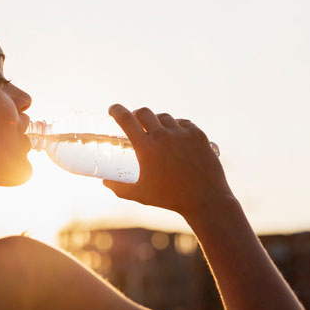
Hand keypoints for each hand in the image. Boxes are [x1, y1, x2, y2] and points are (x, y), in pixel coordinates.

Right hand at [102, 104, 234, 216]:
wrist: (205, 200)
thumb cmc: (169, 198)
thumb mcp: (140, 194)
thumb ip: (119, 188)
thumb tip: (104, 182)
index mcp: (146, 147)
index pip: (126, 119)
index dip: (116, 110)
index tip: (113, 109)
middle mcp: (163, 136)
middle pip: (144, 112)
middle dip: (136, 114)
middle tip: (135, 122)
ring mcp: (182, 133)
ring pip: (164, 117)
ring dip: (157, 121)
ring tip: (157, 131)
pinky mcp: (198, 135)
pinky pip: (183, 123)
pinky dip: (176, 126)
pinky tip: (176, 135)